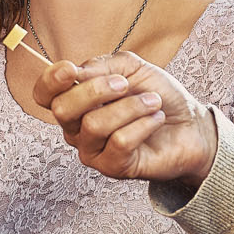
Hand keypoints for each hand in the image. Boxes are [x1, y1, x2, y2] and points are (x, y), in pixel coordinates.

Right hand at [34, 51, 217, 186]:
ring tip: (152, 102)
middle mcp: (77, 128)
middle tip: (126, 84)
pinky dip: (143, 124)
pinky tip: (155, 119)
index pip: (43, 94)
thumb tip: (77, 72)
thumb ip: (103, 66)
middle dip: (95, 90)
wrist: (189, 124)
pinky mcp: (113, 168)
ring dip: (130, 107)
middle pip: (62, 109)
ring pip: (94, 125)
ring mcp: (92, 151)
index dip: (50, 81)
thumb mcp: (131, 68)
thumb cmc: (156, 96)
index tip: (71, 69)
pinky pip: (119, 142)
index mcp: (76, 101)